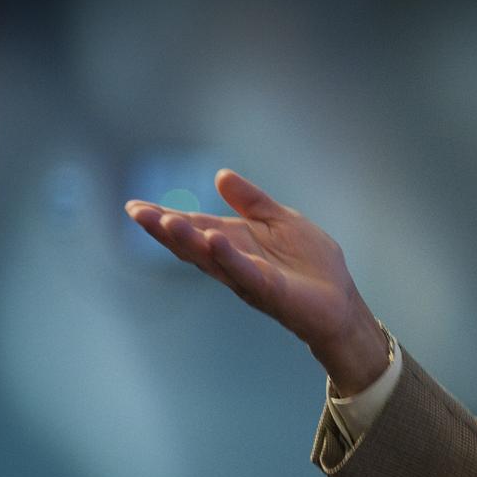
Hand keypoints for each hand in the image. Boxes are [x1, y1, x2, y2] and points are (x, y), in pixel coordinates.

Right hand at [125, 169, 388, 394]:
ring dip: (188, 241)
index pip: (195, 228)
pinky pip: (246, 272)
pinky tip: (214, 241)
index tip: (135, 206)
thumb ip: (252, 201)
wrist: (341, 300)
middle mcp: (234, 262)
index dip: (166, 218)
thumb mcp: (281, 220)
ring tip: (165, 221)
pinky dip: (230, 257)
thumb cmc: (312, 264)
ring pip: (212, 259)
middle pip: (193, 244)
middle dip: (164, 229)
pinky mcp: (271, 291)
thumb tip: (220, 175)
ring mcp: (250, 278)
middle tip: (137, 212)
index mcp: (235, 243)